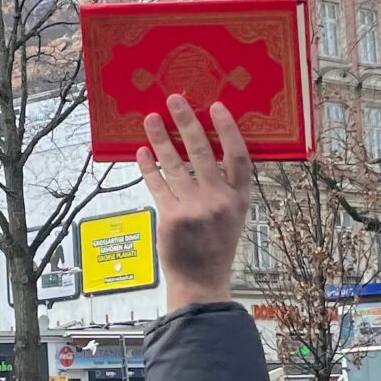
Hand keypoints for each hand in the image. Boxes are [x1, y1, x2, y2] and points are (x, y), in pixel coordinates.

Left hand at [139, 96, 252, 310]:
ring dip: (161, 138)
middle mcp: (218, 201)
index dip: (228, 130)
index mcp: (239, 199)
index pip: (239, 156)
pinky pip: (157, 184)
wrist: (201, 281)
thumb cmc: (216, 245)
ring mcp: (194, 209)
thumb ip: (225, 187)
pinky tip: (141, 152)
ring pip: (175, 164)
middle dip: (186, 122)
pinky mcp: (171, 218)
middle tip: (174, 99)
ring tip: (150, 119)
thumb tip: (208, 149)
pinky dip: (148, 167)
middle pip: (202, 153)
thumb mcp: (233, 216)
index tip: (217, 107)